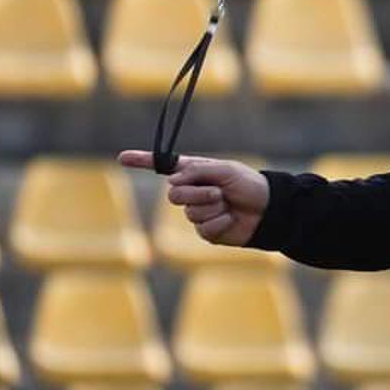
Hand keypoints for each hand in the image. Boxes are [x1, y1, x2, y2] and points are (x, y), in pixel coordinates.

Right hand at [117, 151, 269, 246]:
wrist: (268, 210)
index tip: (122, 158)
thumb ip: (198, 172)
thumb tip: (172, 180)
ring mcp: (197, 212)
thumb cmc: (249, 185)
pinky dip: (220, 223)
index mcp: (195, 173)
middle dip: (197, 193)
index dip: (142, 161)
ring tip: (228, 204)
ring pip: (190, 212)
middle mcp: (192, 191)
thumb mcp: (225, 171)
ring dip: (213, 207)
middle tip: (219, 192)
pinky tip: (231, 219)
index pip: (163, 167)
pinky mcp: (206, 231)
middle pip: (174, 194)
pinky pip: (202, 228)